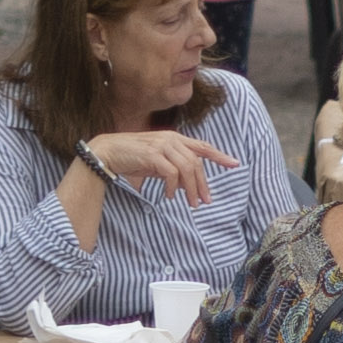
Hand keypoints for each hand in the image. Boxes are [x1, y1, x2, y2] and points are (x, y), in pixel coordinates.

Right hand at [82, 130, 225, 206]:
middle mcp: (171, 139)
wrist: (107, 152)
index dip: (220, 156)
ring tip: (191, 203)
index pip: (202, 146)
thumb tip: (189, 185)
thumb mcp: (158, 162)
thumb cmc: (132, 158)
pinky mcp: (153, 154)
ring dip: (191, 189)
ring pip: (188, 168)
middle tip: (205, 201)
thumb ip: (174, 168)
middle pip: (197, 162)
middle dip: (203, 184)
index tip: (235, 164)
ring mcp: (162, 145)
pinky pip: (172, 173)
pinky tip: (169, 196)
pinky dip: (173, 187)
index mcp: (174, 138)